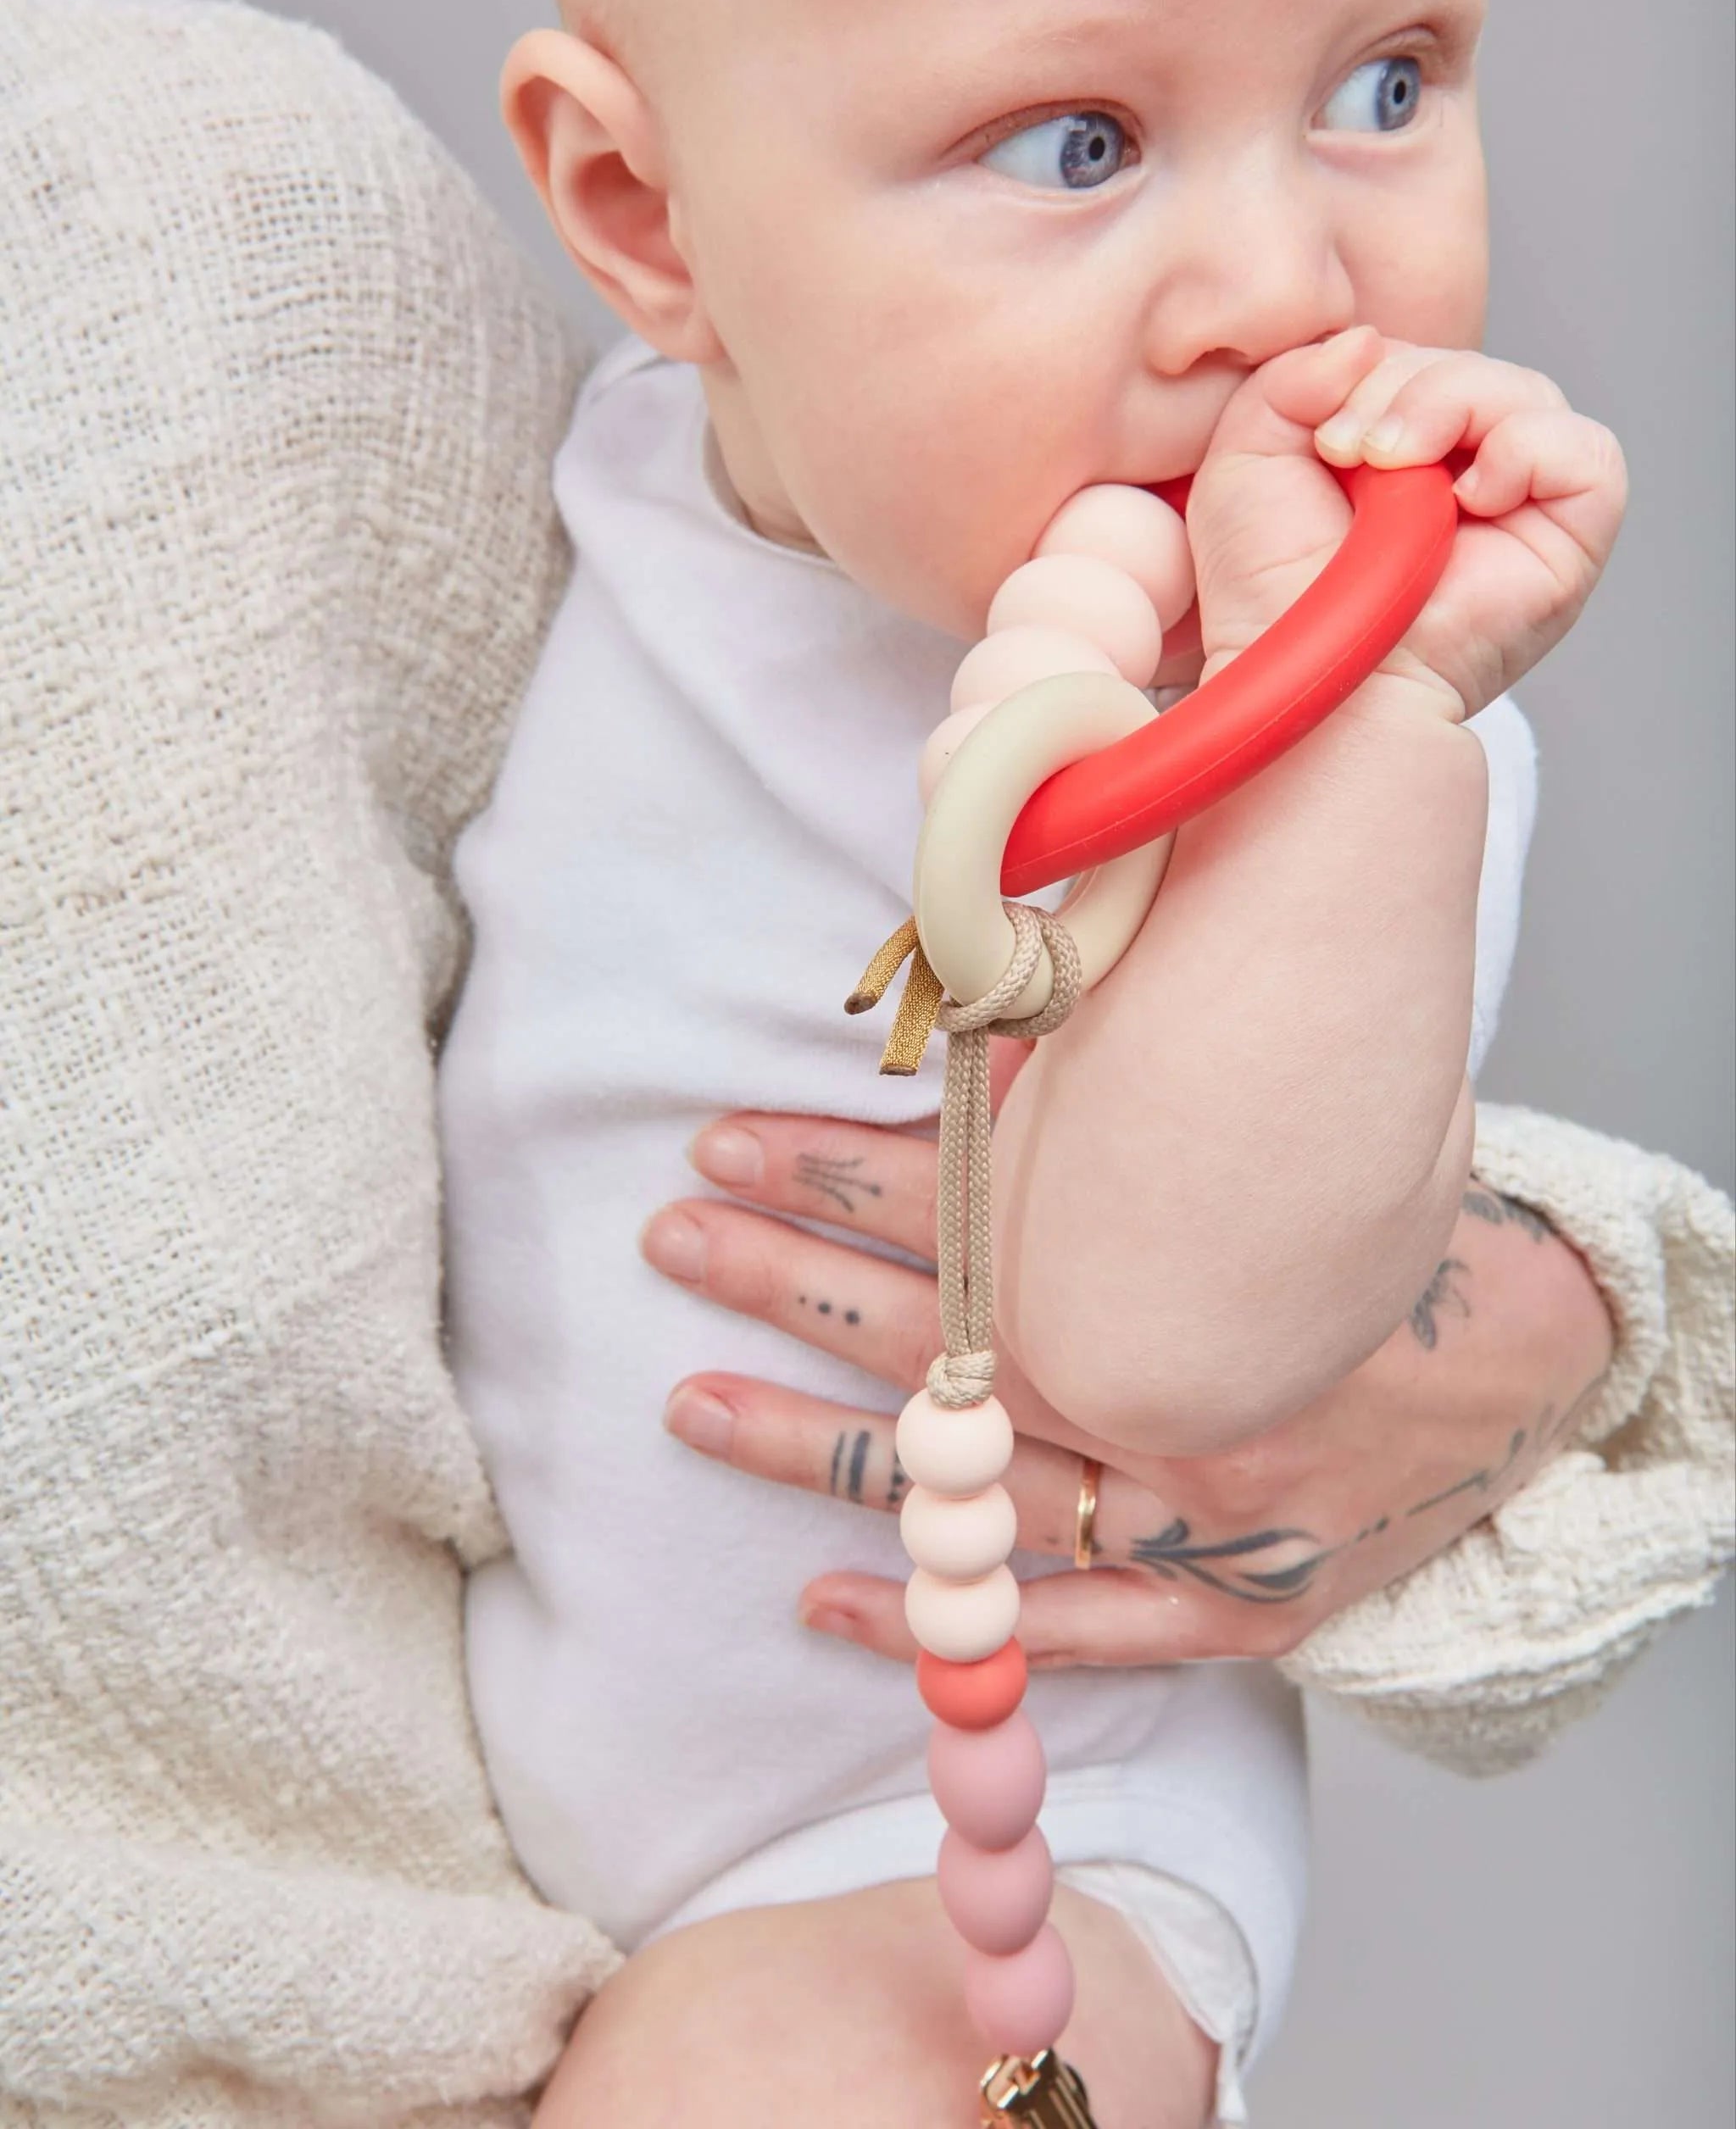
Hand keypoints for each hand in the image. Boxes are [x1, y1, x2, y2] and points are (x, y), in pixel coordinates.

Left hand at [643, 1111, 1613, 1667]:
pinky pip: (1054, 1640)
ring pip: (967, 1500)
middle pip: (939, 1343)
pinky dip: (934, 1625)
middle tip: (674, 1235)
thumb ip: (1132, 1104)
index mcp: (1184, 1274)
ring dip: (811, 1448)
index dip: (833, 1173)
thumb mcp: (1277, 1142)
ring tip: (688, 1401)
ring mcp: (1195, 1532)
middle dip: (788, 1281)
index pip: (966, 1213)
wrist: (1549, 1364)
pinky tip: (818, 1598)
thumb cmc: (1397, 1240)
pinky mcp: (1225, 1618)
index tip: (726, 1139)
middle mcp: (1175, 1406)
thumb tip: (984, 1023)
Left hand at [1190, 324, 1628, 719]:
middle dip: (1398, 388)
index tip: (1318, 435)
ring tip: (1392, 468)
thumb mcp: (1248, 456)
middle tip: (1346, 451)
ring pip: (1520, 391)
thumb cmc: (1271, 591)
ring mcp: (1524, 502)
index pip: (1409, 358)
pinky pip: (1583, 449)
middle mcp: (1467, 470)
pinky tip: (1467, 499)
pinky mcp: (1572, 533)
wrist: (1307, 674)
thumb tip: (1367, 339)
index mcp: (1398, 451)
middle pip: (1464, 365)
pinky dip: (1523, 451)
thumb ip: (1292, 375)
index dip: (1365, 372)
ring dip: (1446, 407)